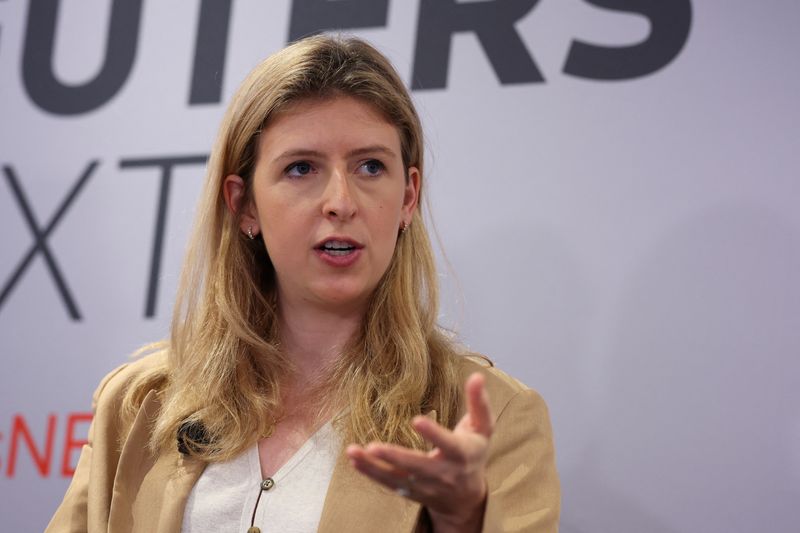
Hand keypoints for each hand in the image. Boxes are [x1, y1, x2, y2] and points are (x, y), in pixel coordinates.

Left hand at [346, 372, 493, 531]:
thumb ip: (479, 402)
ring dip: (373, 466)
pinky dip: (370, 473)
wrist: (467, 498)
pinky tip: (354, 460)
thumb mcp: (483, 428)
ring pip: (397, 477)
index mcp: (461, 454)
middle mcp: (442, 473)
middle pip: (417, 466)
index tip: (416, 419)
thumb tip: (477, 376)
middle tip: (374, 446)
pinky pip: (388, 484)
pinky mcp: (410, 491)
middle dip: (395, 457)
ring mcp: (424, 485)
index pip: (447, 443)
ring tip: (353, 452)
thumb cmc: (474, 453)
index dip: (433, 433)